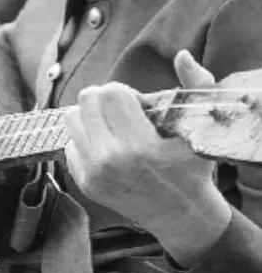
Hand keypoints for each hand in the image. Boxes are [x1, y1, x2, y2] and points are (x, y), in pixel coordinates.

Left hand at [63, 50, 220, 234]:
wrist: (181, 216)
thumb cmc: (193, 168)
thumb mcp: (201, 126)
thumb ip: (196, 86)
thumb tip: (182, 55)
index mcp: (139, 146)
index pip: (111, 92)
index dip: (127, 92)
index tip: (142, 108)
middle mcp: (110, 161)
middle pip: (87, 99)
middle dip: (106, 98)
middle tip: (126, 113)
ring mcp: (93, 174)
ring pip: (71, 118)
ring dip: (91, 116)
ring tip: (114, 127)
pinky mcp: (83, 183)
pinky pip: (70, 142)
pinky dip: (86, 138)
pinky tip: (108, 147)